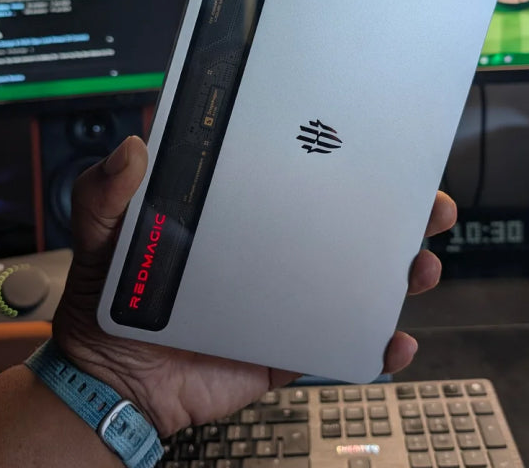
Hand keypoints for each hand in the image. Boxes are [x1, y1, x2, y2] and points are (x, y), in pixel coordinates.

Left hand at [53, 136, 454, 436]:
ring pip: (356, 279)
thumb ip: (107, 192)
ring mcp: (284, 298)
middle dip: (396, 212)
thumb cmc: (107, 302)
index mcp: (239, 216)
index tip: (377, 143)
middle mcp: (270, 251)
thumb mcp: (100, 234)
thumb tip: (135, 147)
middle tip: (428, 204)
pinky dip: (374, 346)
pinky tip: (392, 341)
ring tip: (422, 265)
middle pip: (345, 225)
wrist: (113, 385)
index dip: (341, 160)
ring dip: (401, 271)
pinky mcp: (287, 345)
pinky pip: (340, 344)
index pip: (298, 177)